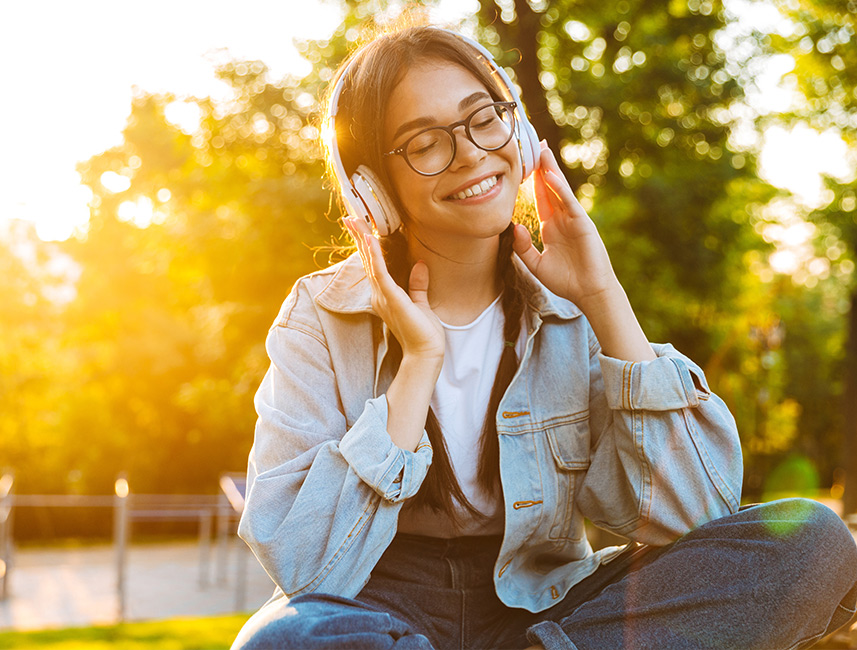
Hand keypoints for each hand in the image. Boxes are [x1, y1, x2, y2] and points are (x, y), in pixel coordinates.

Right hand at [344, 217, 444, 364]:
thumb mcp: (421, 303)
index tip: (361, 226)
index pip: (373, 264)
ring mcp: (383, 296)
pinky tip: (369, 239)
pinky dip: (374, 255)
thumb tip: (421, 265)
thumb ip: (418, 285)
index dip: (366, 245)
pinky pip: (380, 273)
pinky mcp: (391, 298)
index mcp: (385, 295)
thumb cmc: (424, 334)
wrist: (426, 354)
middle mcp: (379, 294)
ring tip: (355, 220)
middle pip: (366, 260)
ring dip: (362, 239)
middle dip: (359, 236)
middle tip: (349, 215)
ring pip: (370, 262)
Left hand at [512, 142, 619, 310]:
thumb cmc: (566, 281)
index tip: (522, 164)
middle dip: (542, 166)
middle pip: (549, 187)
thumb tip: (514, 227)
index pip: (540, 198)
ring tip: (542, 149)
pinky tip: (550, 175)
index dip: (531, 181)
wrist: (588, 292)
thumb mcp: (536, 264)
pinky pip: (569, 203)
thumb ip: (522, 247)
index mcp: (551, 227)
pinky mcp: (582, 224)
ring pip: (559, 189)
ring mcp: (573, 219)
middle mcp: (562, 219)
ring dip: (551, 169)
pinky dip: (560, 188)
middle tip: (534, 143)